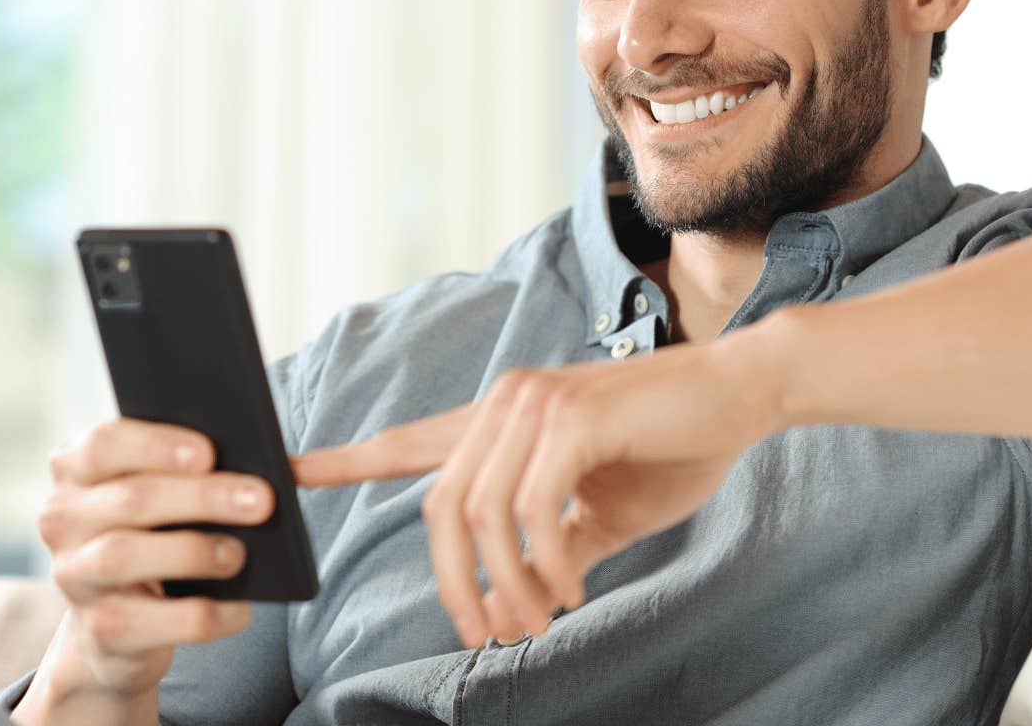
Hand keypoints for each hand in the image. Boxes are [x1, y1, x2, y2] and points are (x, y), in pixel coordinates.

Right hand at [23, 418, 276, 719]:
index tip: (209, 452)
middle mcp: (62, 518)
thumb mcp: (171, 496)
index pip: (104, 443)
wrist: (118, 629)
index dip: (156, 445)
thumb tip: (303, 465)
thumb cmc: (157, 537)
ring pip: (125, 556)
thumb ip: (214, 469)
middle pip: (131, 499)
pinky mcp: (99, 629)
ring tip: (239, 554)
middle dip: (201, 498)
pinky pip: (153, 622)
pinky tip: (241, 608)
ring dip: (193, 552)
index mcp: (78, 470)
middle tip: (261, 500)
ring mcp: (74, 576)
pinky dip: (204, 614)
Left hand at [291, 331, 785, 647]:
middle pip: (440, 508)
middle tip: (489, 635)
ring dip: (507, 583)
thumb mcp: (601, 511)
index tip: (288, 472)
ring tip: (538, 621)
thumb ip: (549, 547)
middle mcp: (505, 402)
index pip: (410, 442)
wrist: (744, 397)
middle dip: (456, 584)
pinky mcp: (573, 417)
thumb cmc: (674, 447)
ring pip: (481, 515)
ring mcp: (536, 404)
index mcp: (501, 419)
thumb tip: (511, 602)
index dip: (346, 460)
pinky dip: (546, 562)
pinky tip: (571, 588)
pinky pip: (533, 509)